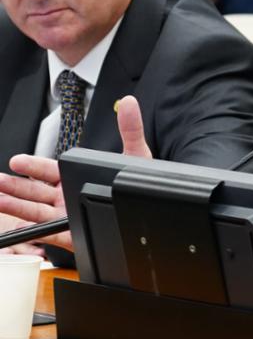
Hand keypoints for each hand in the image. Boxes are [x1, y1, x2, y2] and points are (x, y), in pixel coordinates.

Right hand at [0, 95, 151, 254]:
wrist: (151, 210)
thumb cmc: (141, 183)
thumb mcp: (135, 155)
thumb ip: (130, 129)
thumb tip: (129, 102)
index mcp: (76, 176)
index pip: (49, 169)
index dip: (32, 166)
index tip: (16, 161)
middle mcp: (68, 196)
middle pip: (35, 191)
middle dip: (14, 186)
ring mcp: (67, 216)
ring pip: (35, 212)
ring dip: (15, 206)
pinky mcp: (72, 236)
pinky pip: (48, 234)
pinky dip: (32, 232)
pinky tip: (19, 228)